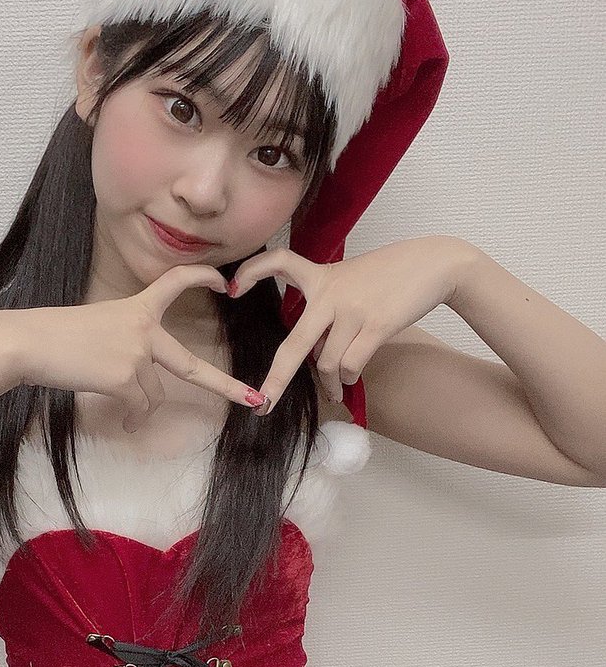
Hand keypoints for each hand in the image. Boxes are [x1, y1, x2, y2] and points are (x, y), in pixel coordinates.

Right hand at [3, 263, 265, 431]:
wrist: (28, 342)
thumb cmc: (52, 336)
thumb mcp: (95, 327)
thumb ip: (124, 344)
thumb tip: (136, 385)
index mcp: (136, 309)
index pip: (174, 284)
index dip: (201, 279)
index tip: (223, 281)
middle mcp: (143, 329)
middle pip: (191, 365)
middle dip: (225, 386)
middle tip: (252, 400)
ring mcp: (137, 354)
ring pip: (152, 395)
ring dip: (138, 405)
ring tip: (119, 407)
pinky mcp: (126, 378)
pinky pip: (139, 407)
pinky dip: (132, 417)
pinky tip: (120, 418)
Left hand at [227, 236, 469, 411]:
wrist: (434, 264)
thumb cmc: (390, 274)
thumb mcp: (351, 279)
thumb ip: (327, 308)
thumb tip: (314, 354)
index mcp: (321, 276)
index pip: (279, 262)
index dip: (252, 273)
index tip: (233, 289)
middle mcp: (331, 293)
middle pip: (294, 345)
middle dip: (276, 381)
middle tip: (264, 404)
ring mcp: (352, 310)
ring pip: (326, 363)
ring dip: (329, 383)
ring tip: (335, 388)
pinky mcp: (376, 325)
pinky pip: (350, 366)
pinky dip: (347, 378)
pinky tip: (350, 379)